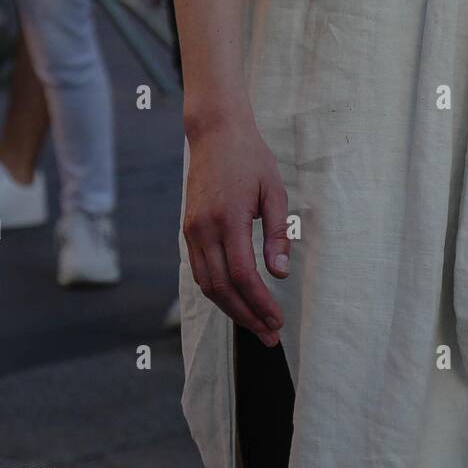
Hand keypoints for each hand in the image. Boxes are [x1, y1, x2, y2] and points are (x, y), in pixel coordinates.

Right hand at [182, 106, 290, 346]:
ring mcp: (192, 230)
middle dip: (246, 316)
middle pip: (222, 288)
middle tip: (269, 335)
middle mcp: (204, 229)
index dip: (260, 304)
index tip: (277, 322)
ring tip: (255, 325)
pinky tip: (236, 300)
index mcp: (228, 219)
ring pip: (207, 284)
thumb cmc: (251, 158)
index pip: (243, 276)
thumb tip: (279, 274)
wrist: (216, 133)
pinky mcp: (188, 229)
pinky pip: (200, 270)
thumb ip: (278, 233)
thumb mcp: (275, 191)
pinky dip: (217, 291)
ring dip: (231, 309)